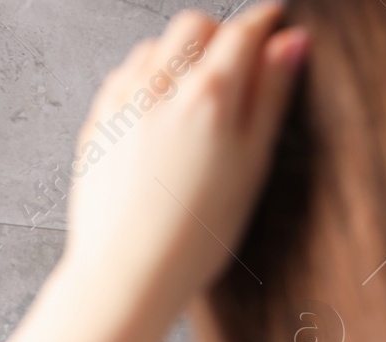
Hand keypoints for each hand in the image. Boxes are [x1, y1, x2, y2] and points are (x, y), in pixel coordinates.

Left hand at [59, 2, 307, 312]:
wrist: (126, 273)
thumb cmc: (194, 234)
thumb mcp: (250, 165)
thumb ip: (270, 96)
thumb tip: (291, 43)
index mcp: (207, 96)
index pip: (242, 32)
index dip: (265, 22)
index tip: (277, 22)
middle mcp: (157, 90)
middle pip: (192, 26)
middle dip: (217, 34)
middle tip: (235, 66)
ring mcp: (119, 107)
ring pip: (150, 48)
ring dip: (176, 55)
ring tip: (193, 95)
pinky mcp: (95, 127)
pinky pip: (120, 79)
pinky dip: (142, 80)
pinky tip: (156, 113)